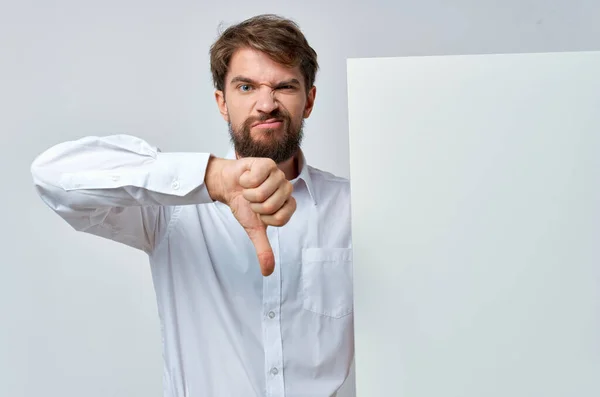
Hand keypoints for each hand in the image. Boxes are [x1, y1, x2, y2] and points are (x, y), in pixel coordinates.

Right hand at [206, 156, 295, 275]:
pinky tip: (246, 178)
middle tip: (251, 200)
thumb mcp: (253, 229)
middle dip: (255, 206)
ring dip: (249, 193)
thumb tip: (268, 272)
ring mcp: (278, 174)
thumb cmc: (243, 205)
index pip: (281, 218)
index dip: (264, 218)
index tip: (259, 213)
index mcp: (287, 204)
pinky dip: (246, 181)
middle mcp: (286, 188)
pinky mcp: (267, 164)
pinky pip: (257, 178)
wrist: (228, 186)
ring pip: (263, 192)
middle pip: (272, 206)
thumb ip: (263, 249)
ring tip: (248, 189)